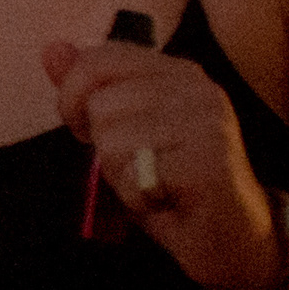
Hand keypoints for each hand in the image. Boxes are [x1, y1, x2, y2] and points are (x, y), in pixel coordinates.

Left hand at [44, 36, 272, 289]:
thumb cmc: (174, 186)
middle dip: (104, 147)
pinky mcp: (208, 162)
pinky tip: (167, 201)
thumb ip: (89, 90)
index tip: (91, 130)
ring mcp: (207, 123)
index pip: (97, 60)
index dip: (74, 99)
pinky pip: (133, 177)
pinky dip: (138, 200)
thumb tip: (53, 49)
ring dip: (121, 176)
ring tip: (156, 184)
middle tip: (139, 167)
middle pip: (100, 105)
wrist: (235, 240)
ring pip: (112, 141)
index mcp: (176, 72)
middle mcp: (197, 89)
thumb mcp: (123, 131)